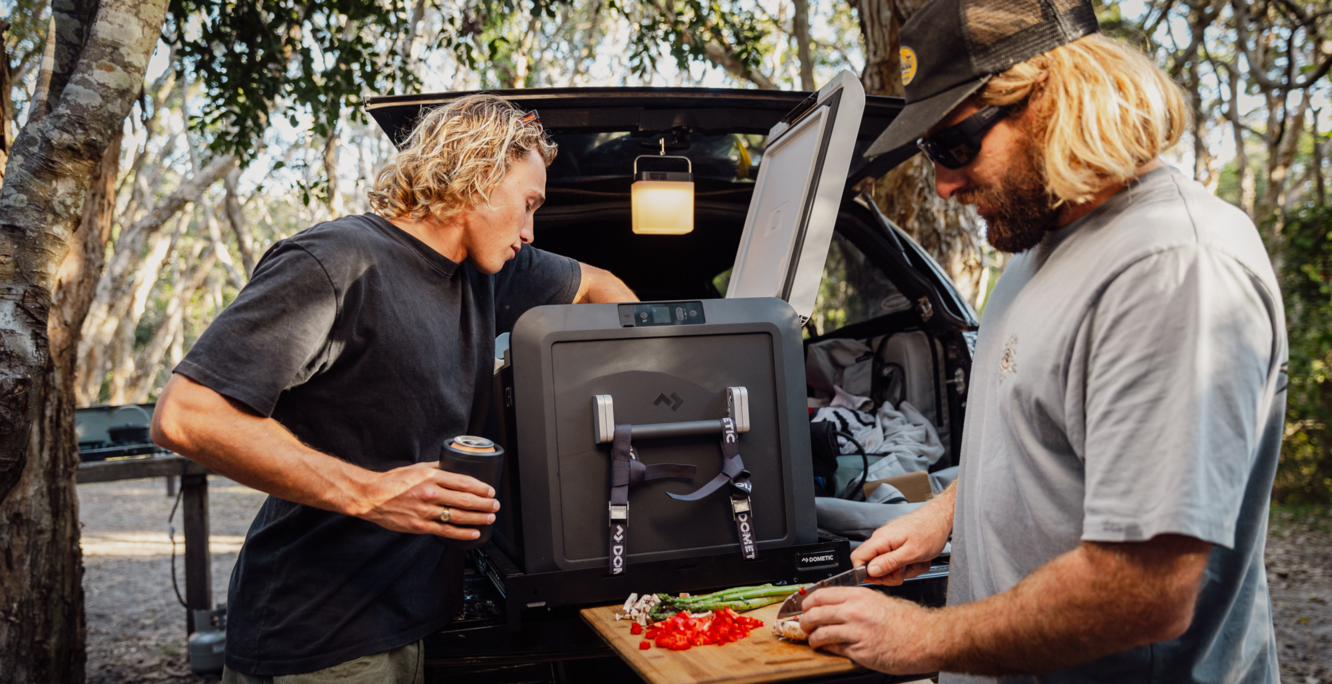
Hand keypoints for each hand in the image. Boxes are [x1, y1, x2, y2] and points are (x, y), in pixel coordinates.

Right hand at [350, 462, 499, 539]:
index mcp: (430, 476)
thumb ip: (437, 468)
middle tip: (495, 505)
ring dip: (478, 518)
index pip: (463, 482)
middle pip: (465, 500)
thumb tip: (456, 467)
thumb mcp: (417, 468)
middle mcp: (429, 493)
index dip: (481, 488)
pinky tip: (474, 533)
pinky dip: (462, 533)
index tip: (491, 491)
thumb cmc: (393, 481)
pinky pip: (446, 531)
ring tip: (490, 518)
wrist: (370, 497)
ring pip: (458, 516)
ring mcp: (424, 511)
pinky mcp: (419, 526)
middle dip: (484, 504)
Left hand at [799, 587, 936, 673]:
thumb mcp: (879, 600)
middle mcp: (855, 612)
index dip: (806, 603)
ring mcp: (856, 633)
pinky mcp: (860, 652)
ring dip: (813, 638)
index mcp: (859, 596)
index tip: (803, 608)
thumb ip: (856, 601)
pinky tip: (828, 648)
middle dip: (804, 621)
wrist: (926, 639)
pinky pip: (835, 650)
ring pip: (821, 633)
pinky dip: (828, 649)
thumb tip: (836, 605)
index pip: (820, 595)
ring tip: (814, 640)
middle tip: (804, 625)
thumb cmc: (908, 621)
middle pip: (815, 614)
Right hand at [851, 500, 950, 584]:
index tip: (881, 579)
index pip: (857, 558)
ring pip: (888, 565)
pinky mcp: (897, 543)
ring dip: (903, 570)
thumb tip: (871, 571)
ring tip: (916, 562)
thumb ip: (889, 562)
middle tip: (904, 572)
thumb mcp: (912, 553)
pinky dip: (908, 564)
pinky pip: (897, 560)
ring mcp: (890, 541)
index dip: (865, 573)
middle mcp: (882, 539)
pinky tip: (918, 559)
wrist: (941, 518)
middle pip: (873, 565)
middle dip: (890, 574)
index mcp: (881, 539)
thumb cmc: (931, 531)